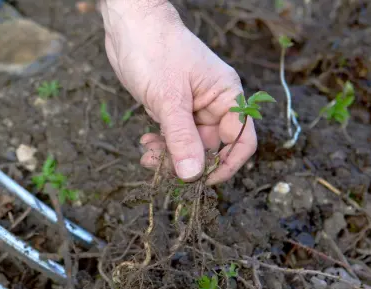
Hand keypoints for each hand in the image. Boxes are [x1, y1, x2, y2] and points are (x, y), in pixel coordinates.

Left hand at [99, 0, 256, 183]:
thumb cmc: (155, 50)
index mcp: (226, 96)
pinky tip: (145, 144)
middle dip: (189, 163)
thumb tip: (192, 174)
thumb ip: (181, 138)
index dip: (226, 164)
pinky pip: (172, 137)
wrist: (129, 27)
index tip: (202, 180)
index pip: (241, 140)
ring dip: (170, 156)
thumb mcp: (169, 98)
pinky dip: (160, 146)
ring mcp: (191, 107)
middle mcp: (213, 104)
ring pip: (189, 146)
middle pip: (212, 148)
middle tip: (163, 170)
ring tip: (147, 156)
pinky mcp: (171, 109)